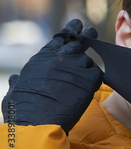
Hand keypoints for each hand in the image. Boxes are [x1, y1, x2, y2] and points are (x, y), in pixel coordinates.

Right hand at [1, 19, 103, 133]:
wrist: (37, 122)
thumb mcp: (14, 92)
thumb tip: (15, 79)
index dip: (69, 32)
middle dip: (86, 35)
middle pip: (78, 41)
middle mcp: (60, 58)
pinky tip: (90, 88)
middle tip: (92, 30)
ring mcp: (76, 66)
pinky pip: (98, 74)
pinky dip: (95, 81)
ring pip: (88, 61)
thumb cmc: (22, 111)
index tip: (76, 25)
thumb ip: (18, 82)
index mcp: (41, 59)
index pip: (58, 39)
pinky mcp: (90, 78)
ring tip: (82, 81)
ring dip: (87, 69)